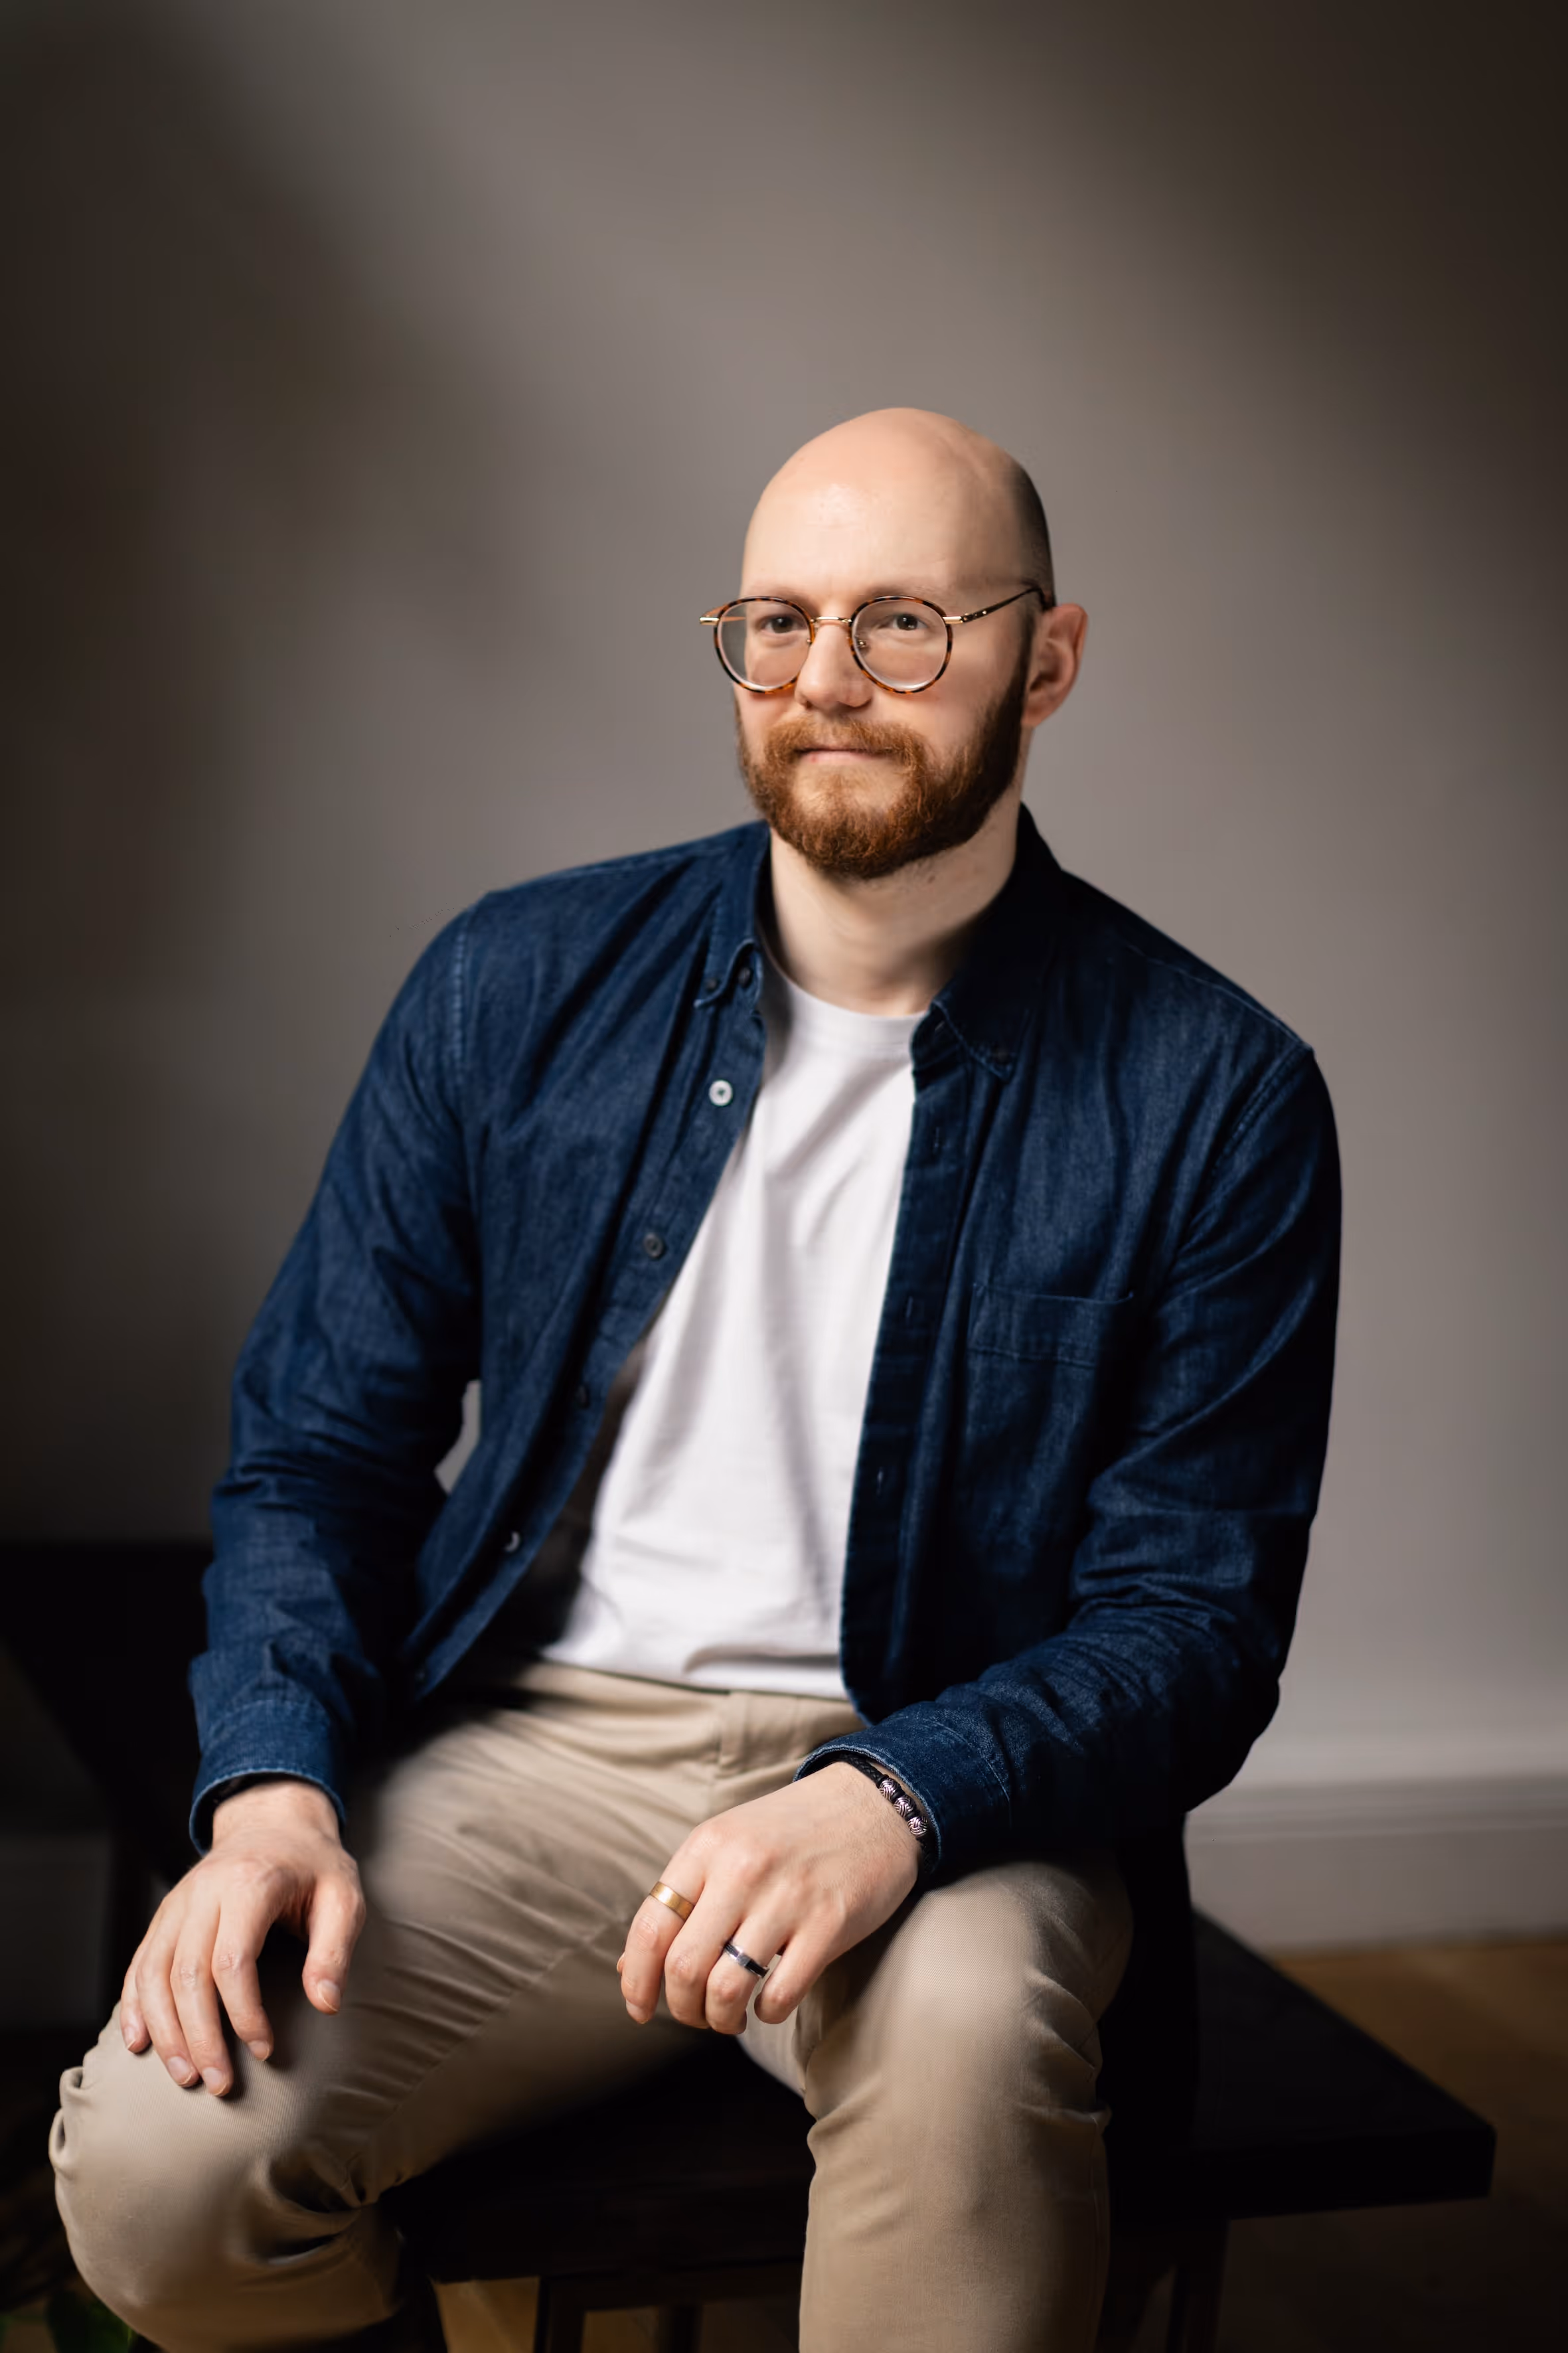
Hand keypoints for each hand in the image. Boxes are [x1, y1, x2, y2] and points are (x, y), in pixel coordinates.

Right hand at [119, 1778, 364, 2095]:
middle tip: (218, 2083)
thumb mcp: (343, 1896)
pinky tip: (139, 2042)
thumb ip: (335, 1949)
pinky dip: (135, 2005)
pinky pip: (141, 1963)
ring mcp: (179, 1903)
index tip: (265, 2049)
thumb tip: (327, 2004)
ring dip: (165, 2031)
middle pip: (187, 1974)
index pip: (232, 1960)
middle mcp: (204, 1892)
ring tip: (185, 2076)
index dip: (244, 2013)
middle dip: (200, 2036)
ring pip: (155, 1973)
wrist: (274, 1822)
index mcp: (250, 1884)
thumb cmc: (314, 1866)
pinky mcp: (165, 1915)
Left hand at [617, 1763, 919, 2036]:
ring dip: (720, 2019)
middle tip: (696, 2014)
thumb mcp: (729, 1844)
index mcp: (708, 1845)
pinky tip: (770, 2002)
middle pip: (683, 1967)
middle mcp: (741, 1869)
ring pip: (726, 1989)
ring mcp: (787, 1896)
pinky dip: (766, 2013)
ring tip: (730, 2016)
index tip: (640, 2009)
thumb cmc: (793, 1832)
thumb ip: (684, 1899)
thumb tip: (629, 1968)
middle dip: (682, 2008)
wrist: (875, 1803)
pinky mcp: (829, 1923)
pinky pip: (780, 1995)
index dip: (636, 1981)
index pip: (651, 1927)